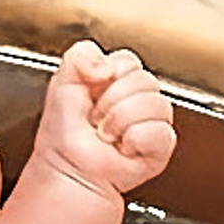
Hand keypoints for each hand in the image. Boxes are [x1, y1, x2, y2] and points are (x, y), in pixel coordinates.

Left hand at [32, 41, 177, 199]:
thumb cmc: (64, 133)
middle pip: (146, 80)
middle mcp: (137, 99)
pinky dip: (137, 139)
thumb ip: (81, 56)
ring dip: (122, 121)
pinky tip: (124, 146)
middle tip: (97, 117)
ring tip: (107, 133)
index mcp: (116, 80)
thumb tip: (106, 63)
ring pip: (157, 104)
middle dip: (113, 100)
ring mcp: (151, 122)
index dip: (110, 74)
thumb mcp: (63, 82)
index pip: (130, 61)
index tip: (93, 90)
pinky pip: (161, 131)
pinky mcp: (160, 147)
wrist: (67, 168)